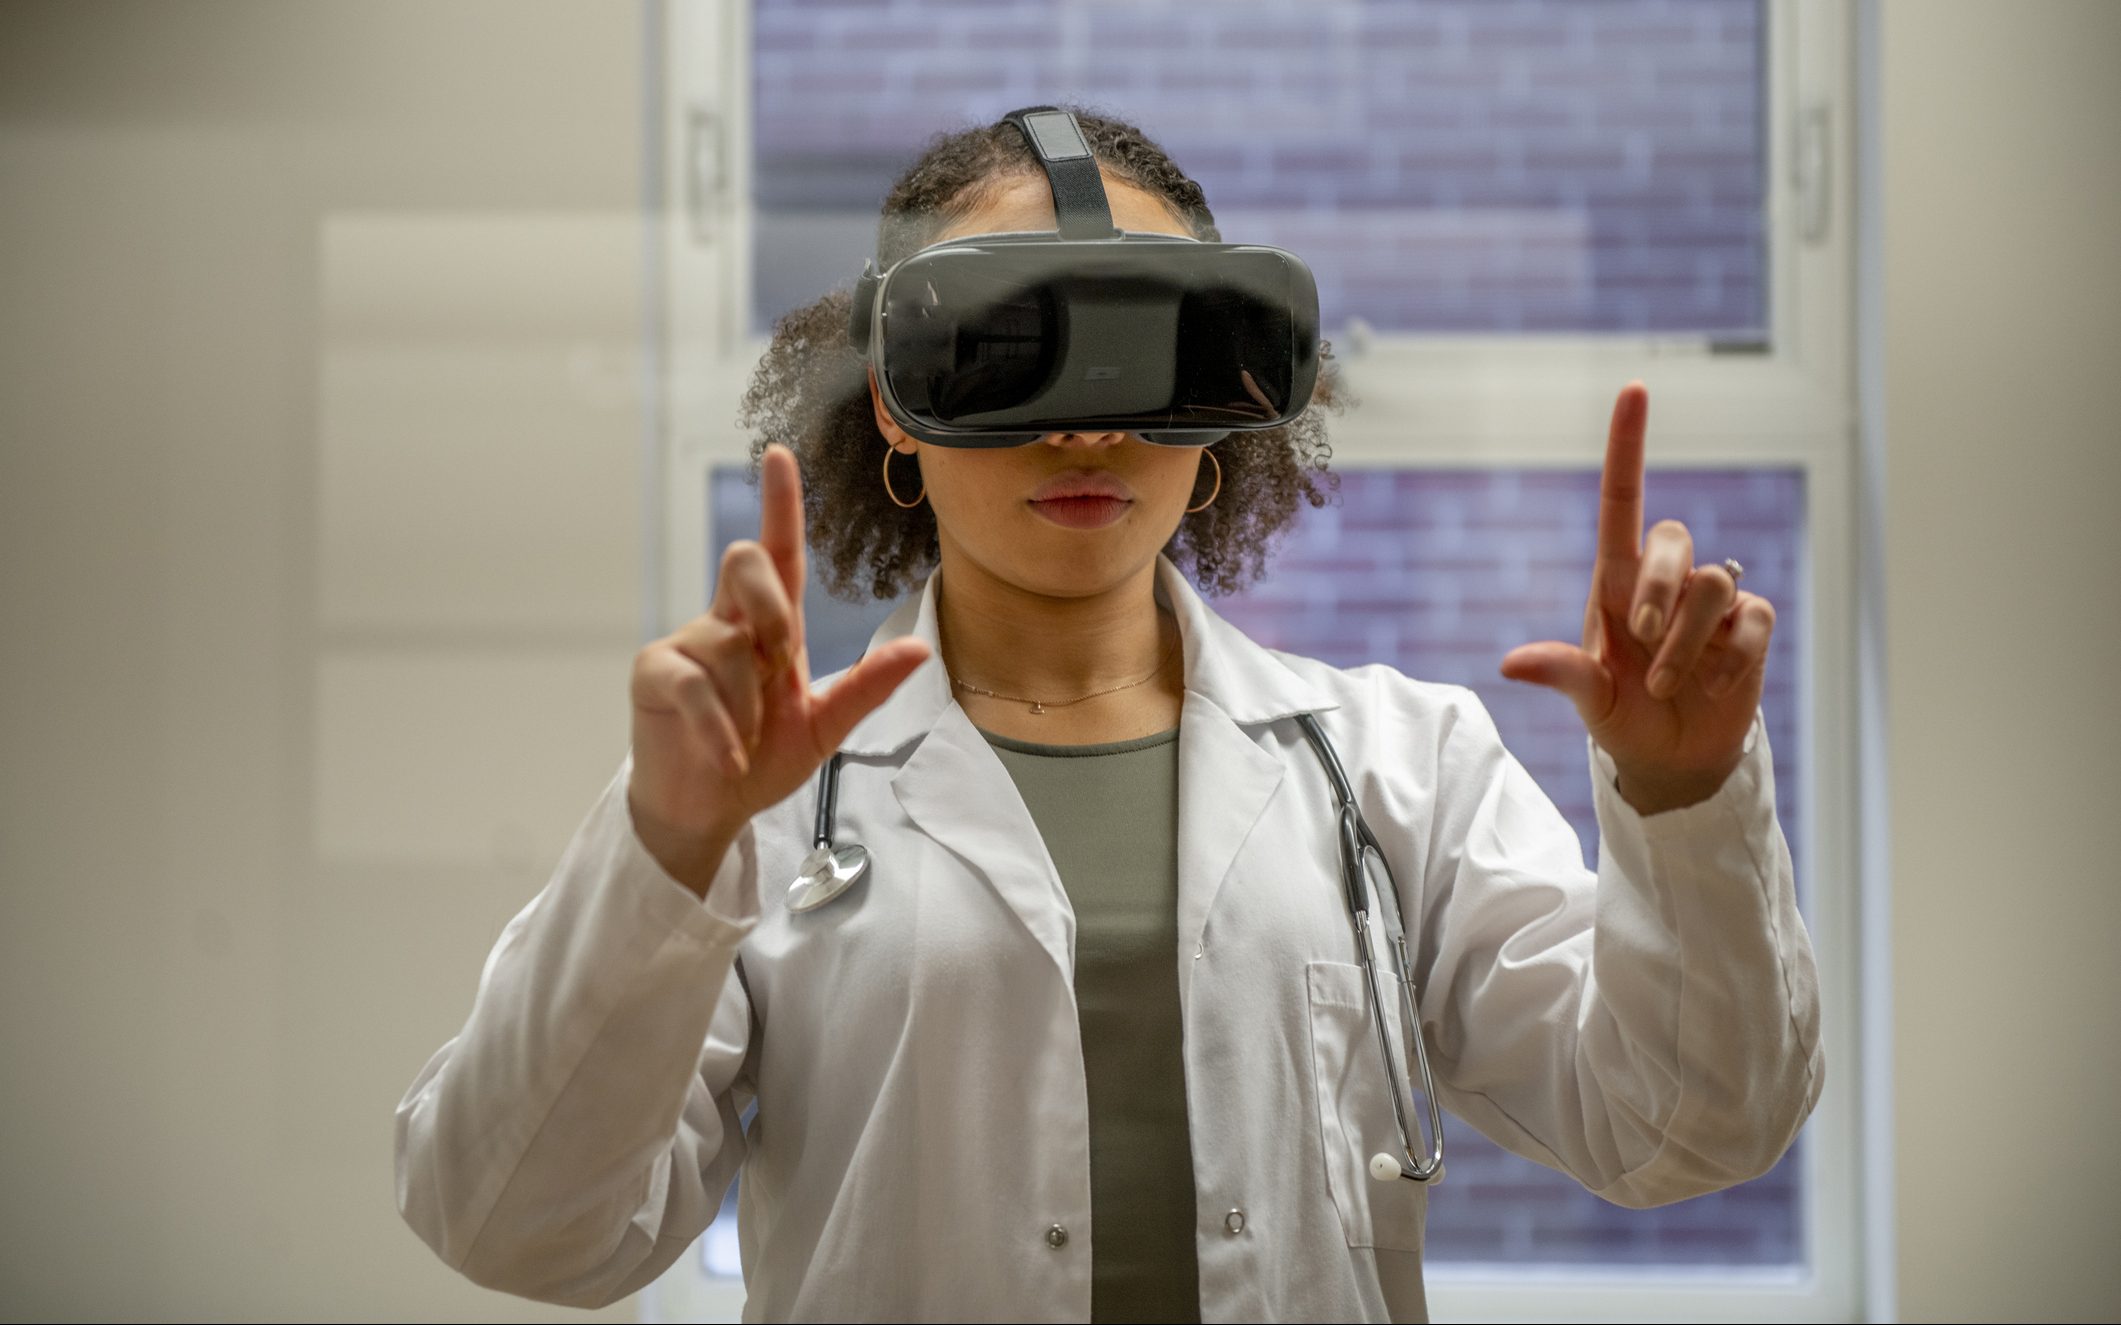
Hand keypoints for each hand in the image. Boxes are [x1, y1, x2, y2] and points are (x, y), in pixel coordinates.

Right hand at [627, 445, 930, 892]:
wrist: (709, 808)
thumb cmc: (761, 760)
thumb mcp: (824, 726)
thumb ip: (866, 687)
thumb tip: (920, 648)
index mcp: (769, 626)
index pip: (778, 553)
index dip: (780, 504)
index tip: (782, 454)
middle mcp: (726, 622)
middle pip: (744, 562)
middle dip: (771, 608)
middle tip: (780, 667)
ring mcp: (687, 645)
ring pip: (730, 646)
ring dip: (750, 705)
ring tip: (744, 741)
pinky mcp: (656, 675)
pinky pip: (697, 686)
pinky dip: (722, 730)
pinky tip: (730, 757)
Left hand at [1499, 383, 1776, 814]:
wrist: (1672, 759)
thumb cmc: (1622, 716)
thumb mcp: (1588, 698)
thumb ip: (1560, 674)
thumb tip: (1511, 664)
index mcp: (1617, 580)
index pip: (1624, 497)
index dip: (1629, 444)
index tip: (1635, 389)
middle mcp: (1666, 580)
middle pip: (1674, 537)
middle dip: (1660, 589)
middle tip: (1643, 641)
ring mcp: (1712, 602)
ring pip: (1714, 585)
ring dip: (1687, 644)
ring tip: (1666, 685)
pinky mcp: (1751, 627)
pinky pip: (1752, 618)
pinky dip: (1729, 658)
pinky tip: (1713, 685)